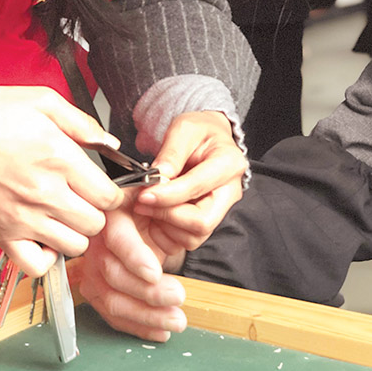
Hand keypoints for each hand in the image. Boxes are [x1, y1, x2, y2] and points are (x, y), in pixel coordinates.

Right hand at [0, 86, 124, 276]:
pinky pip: (37, 266)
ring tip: (62, 215)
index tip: (103, 187)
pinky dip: (46, 256)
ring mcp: (21, 219)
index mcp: (59, 158)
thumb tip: (111, 144)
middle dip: (96, 212)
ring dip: (74, 232)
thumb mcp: (43, 101)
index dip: (113, 193)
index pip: (109, 197)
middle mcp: (44, 193)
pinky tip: (42, 235)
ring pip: (74, 247)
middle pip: (96, 224)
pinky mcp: (0, 235)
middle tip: (83, 199)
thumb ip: (83, 123)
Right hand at [80, 202, 187, 341]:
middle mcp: (96, 243)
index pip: (118, 239)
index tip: (155, 273)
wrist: (138, 216)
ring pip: (111, 300)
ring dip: (146, 316)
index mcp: (112, 215)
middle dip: (148, 292)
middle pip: (113, 275)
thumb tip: (184, 210)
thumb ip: (171, 205)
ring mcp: (92, 269)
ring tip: (177, 320)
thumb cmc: (153, 206)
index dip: (134, 257)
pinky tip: (161, 332)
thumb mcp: (163, 197)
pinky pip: (113, 314)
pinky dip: (137, 326)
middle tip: (179, 296)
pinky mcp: (96, 290)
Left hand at [134, 111, 246, 256]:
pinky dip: (166, 234)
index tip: (143, 195)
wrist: (209, 139)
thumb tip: (157, 177)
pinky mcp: (209, 222)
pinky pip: (187, 241)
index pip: (197, 187)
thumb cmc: (199, 132)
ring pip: (194, 237)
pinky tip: (156, 214)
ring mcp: (221, 210)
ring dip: (164, 226)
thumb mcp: (184, 129)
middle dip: (167, 216)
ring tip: (147, 206)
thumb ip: (171, 153)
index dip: (167, 195)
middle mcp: (230, 192)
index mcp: (228, 164)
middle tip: (142, 203)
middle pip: (202, 222)